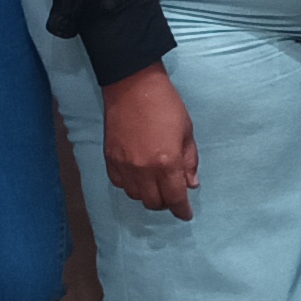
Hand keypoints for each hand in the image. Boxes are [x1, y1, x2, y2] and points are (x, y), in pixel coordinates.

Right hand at [99, 68, 200, 220]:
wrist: (133, 86)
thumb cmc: (165, 105)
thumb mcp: (187, 132)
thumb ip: (189, 161)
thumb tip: (191, 185)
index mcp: (167, 162)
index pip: (174, 198)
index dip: (181, 210)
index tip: (186, 214)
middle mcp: (143, 169)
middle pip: (153, 202)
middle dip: (166, 203)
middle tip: (172, 196)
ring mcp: (124, 165)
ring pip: (135, 196)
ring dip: (148, 195)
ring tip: (156, 184)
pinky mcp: (110, 159)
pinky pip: (120, 184)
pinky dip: (131, 185)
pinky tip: (139, 176)